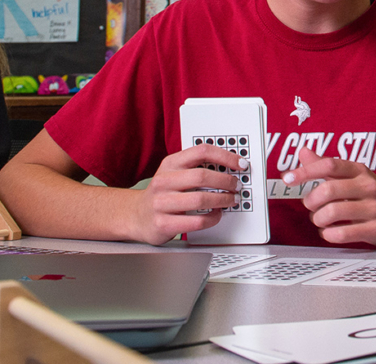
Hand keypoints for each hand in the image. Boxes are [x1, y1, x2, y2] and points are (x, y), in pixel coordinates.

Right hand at [127, 144, 242, 245]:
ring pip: (201, 199)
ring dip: (222, 200)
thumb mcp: (173, 173)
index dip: (225, 157)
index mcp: (170, 164)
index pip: (201, 152)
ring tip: (230, 200)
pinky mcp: (163, 223)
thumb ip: (196, 168)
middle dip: (226, 182)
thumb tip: (229, 168)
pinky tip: (216, 215)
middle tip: (237, 186)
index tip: (240, 164)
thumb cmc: (162, 194)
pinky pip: (196, 221)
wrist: (135, 216)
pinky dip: (212, 218)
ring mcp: (161, 203)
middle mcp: (164, 181)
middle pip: (203, 176)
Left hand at [287, 147, 375, 246]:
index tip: (288, 178)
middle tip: (310, 205)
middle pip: (327, 190)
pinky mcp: (374, 229)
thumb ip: (326, 166)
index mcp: (360, 170)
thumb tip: (303, 152)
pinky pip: (341, 233)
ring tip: (320, 220)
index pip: (329, 164)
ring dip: (318, 219)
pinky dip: (328, 234)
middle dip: (310, 200)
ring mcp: (372, 208)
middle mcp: (367, 187)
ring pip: (331, 213)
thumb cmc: (374, 195)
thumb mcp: (353, 176)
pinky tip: (330, 231)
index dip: (305, 171)